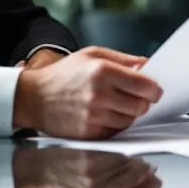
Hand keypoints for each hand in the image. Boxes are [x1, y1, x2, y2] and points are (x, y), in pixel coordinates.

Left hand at [13, 148, 160, 187]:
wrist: (36, 175)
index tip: (155, 185)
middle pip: (134, 183)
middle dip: (147, 177)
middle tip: (151, 171)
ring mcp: (93, 175)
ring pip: (127, 168)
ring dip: (138, 164)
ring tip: (141, 163)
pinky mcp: (89, 157)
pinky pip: (116, 156)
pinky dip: (125, 155)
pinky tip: (127, 155)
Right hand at [14, 46, 162, 138]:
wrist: (34, 97)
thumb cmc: (63, 74)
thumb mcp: (92, 55)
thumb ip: (123, 59)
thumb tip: (148, 66)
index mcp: (102, 71)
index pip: (144, 85)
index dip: (154, 89)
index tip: (154, 90)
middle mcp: (99, 94)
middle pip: (140, 105)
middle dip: (143, 102)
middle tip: (136, 98)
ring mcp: (93, 116)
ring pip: (130, 121)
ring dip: (129, 114)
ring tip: (117, 105)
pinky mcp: (89, 132)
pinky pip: (115, 132)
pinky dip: (116, 125)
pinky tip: (106, 115)